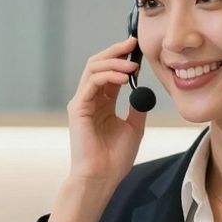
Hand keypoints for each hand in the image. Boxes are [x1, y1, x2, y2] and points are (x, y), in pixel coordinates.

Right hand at [66, 36, 148, 185]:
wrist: (102, 177)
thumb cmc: (114, 158)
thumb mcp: (134, 127)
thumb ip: (136, 107)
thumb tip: (144, 90)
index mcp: (102, 102)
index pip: (110, 71)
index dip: (123, 57)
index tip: (138, 49)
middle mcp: (90, 99)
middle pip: (99, 63)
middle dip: (116, 51)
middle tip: (133, 43)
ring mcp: (82, 102)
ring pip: (93, 68)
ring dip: (114, 62)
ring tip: (132, 64)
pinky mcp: (78, 108)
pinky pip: (91, 82)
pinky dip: (108, 75)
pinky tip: (124, 78)